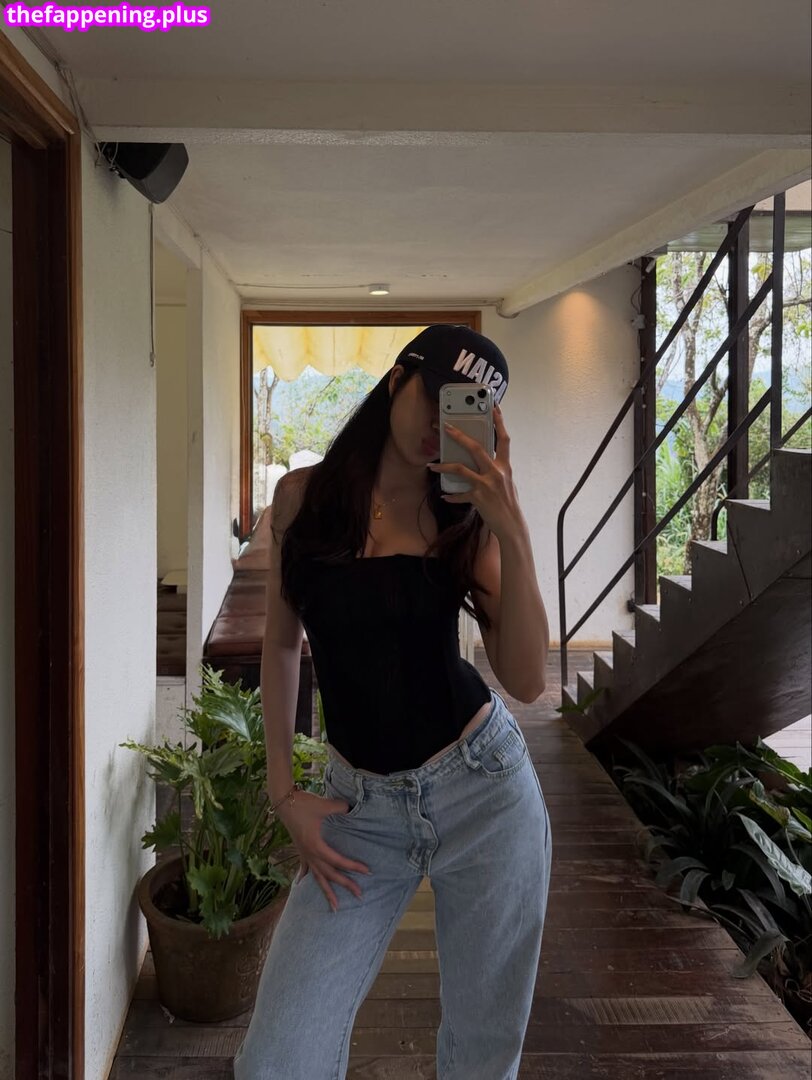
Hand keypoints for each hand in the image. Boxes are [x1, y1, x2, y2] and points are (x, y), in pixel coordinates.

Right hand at [275, 789, 370, 911]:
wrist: (283, 801)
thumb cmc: (303, 804)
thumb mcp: (324, 805)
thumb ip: (340, 808)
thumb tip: (352, 808)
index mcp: (316, 846)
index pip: (338, 861)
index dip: (353, 867)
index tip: (367, 872)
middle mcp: (310, 854)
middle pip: (330, 874)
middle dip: (345, 884)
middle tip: (359, 894)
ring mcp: (304, 853)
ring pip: (317, 877)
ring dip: (327, 891)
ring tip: (335, 906)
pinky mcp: (300, 849)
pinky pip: (305, 867)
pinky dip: (305, 876)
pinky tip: (301, 884)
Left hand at [428, 404, 522, 539]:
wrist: (512, 524)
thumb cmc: (509, 503)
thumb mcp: (507, 482)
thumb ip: (496, 470)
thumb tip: (482, 462)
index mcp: (505, 466)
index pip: (503, 439)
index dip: (499, 422)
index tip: (494, 407)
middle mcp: (496, 472)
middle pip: (476, 448)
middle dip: (459, 436)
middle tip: (446, 427)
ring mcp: (486, 484)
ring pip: (460, 469)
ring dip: (443, 466)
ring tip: (432, 467)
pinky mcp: (478, 497)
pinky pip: (459, 494)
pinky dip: (451, 496)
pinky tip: (445, 496)